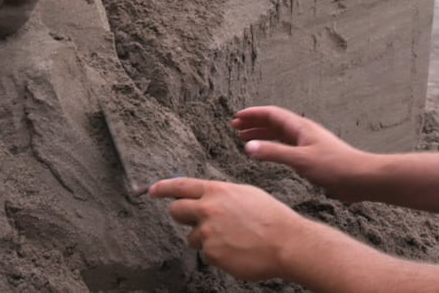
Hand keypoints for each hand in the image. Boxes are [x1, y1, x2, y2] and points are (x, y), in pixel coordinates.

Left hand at [149, 177, 298, 280]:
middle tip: (193, 221)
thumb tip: (206, 197)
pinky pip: (207, 253)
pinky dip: (218, 253)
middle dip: (181, 215)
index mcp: (216, 191)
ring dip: (205, 238)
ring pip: (193, 237)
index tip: (153, 190)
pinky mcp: (212, 253)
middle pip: (176, 211)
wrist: (286, 242)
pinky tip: (236, 250)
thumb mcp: (245, 194)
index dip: (163, 188)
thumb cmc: (271, 217)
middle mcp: (207, 209)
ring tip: (231, 239)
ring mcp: (208, 232)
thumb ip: (221, 195)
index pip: (180, 186)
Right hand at [233, 106, 370, 201]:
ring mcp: (307, 144)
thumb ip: (273, 153)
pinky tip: (267, 154)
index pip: (272, 114)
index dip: (253, 114)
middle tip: (236, 127)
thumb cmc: (334, 166)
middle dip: (254, 123)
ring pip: (279, 135)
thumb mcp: (300, 160)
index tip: (237, 118)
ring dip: (262, 135)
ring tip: (246, 139)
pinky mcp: (311, 157)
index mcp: (300, 127)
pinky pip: (286, 146)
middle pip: (274, 122)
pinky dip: (272, 147)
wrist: (361, 178)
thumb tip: (248, 146)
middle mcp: (303, 132)